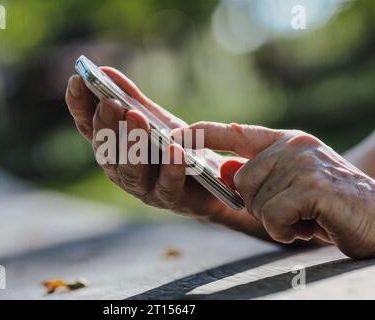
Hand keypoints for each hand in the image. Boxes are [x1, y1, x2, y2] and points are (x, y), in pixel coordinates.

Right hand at [65, 68, 270, 240]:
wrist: (211, 180)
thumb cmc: (176, 147)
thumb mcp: (155, 120)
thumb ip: (131, 99)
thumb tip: (106, 71)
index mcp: (114, 148)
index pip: (89, 127)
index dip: (79, 106)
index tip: (76, 80)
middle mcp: (121, 170)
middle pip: (106, 151)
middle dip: (106, 125)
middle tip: (109, 102)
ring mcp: (144, 188)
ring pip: (130, 171)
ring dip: (132, 144)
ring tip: (136, 118)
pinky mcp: (171, 199)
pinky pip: (167, 186)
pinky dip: (170, 168)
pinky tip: (174, 149)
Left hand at [179, 122, 374, 257]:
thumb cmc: (332, 207)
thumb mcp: (291, 188)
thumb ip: (258, 177)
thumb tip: (224, 170)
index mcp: (287, 142)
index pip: (236, 132)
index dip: (205, 134)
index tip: (176, 135)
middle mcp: (293, 146)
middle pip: (241, 181)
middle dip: (261, 206)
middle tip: (294, 212)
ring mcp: (303, 163)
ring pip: (256, 202)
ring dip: (277, 221)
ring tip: (307, 217)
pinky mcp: (312, 186)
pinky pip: (273, 216)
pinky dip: (288, 230)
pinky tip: (311, 226)